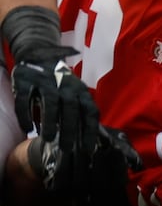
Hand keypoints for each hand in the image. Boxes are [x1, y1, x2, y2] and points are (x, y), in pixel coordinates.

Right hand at [11, 61, 99, 192]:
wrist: (39, 56)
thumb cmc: (60, 84)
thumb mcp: (74, 95)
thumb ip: (80, 113)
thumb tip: (91, 139)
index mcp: (81, 91)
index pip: (90, 111)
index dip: (90, 130)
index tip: (89, 149)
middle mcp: (66, 86)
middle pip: (71, 108)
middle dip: (71, 129)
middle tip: (68, 149)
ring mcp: (46, 81)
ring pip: (50, 102)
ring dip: (50, 121)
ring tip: (49, 139)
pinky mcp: (27, 81)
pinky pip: (26, 98)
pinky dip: (26, 113)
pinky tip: (27, 127)